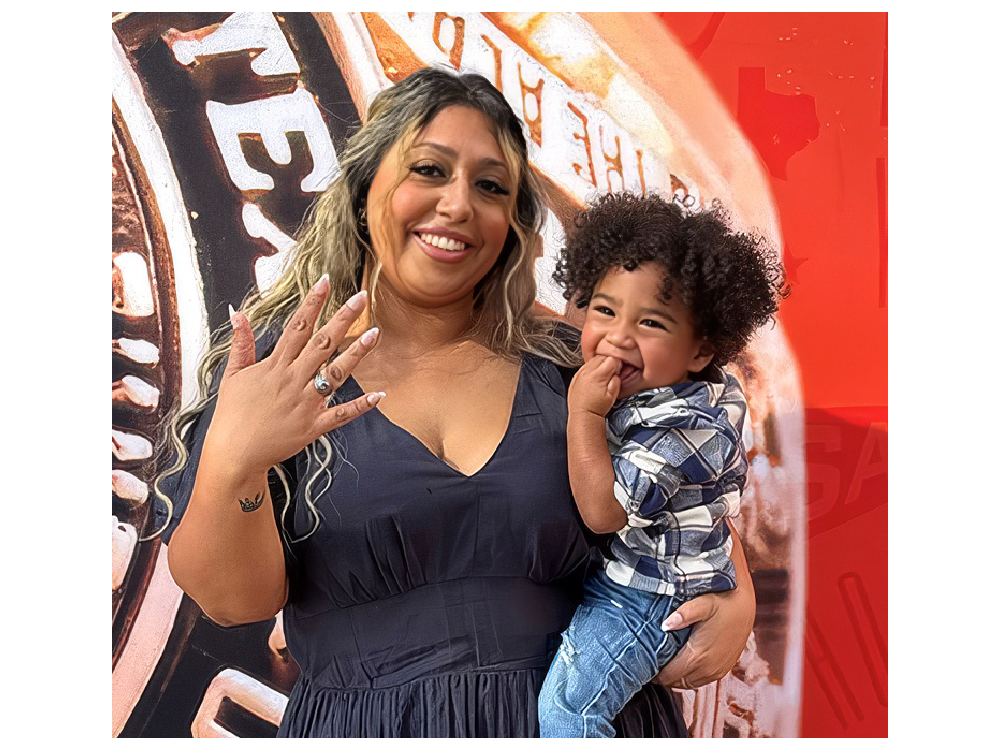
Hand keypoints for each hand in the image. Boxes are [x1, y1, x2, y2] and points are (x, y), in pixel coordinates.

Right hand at [204, 276, 381, 475]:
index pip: (297, 327)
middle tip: (362, 297)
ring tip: (375, 333)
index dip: (313, 303)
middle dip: (343, 318)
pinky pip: (341, 414)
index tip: (327, 282)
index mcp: (274, 366)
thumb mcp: (232, 375)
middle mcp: (292, 380)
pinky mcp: (313, 427)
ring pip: (335, 374)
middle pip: (322, 344)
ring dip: (356, 354)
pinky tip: (380, 395)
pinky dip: (360, 406)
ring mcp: (305, 404)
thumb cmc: (232, 414)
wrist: (233, 454)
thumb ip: (241, 344)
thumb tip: (239, 313)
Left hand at [567, 355, 620, 416]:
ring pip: (593, 360)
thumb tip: (617, 370)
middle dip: (608, 361)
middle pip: (601, 357)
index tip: (618, 369)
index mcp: (598, 375)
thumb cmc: (597, 408)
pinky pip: (585, 366)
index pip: (611, 359)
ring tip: (602, 374)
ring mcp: (580, 374)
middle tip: (611, 371)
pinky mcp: (576, 377)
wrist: (583, 415)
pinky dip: (591, 367)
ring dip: (599, 363)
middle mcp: (587, 372)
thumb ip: (616, 379)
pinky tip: (594, 375)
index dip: (617, 364)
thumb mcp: (612, 394)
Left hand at [653, 524, 755, 688]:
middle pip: (676, 683)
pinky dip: (688, 677)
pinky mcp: (722, 670)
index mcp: (699, 656)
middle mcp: (708, 668)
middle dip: (662, 676)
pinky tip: (680, 665)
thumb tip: (665, 625)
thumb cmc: (722, 603)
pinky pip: (700, 682)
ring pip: (688, 685)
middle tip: (650, 662)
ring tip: (662, 664)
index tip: (643, 662)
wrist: (745, 607)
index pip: (669, 675)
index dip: (654, 672)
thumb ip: (683, 614)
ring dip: (675, 677)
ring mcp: (717, 671)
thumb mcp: (702, 603)